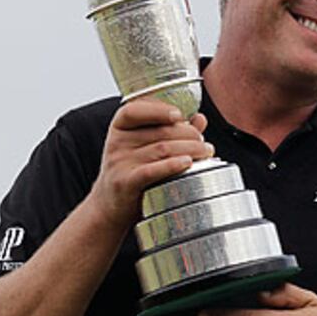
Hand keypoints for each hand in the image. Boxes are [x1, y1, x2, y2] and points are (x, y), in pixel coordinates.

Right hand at [88, 98, 212, 230]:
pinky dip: (172, 165)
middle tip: (204, 143)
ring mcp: (119, 162)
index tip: (180, 115)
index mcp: (120, 127)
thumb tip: (200, 118)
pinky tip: (188, 163)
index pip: (136, 109)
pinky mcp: (125, 183)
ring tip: (206, 152)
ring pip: (162, 149)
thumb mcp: (146, 147)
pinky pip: (151, 170)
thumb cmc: (133, 171)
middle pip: (160, 132)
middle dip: (189, 134)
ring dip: (190, 149)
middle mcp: (117, 142)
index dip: (159, 109)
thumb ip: (171, 131)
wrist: (110, 206)